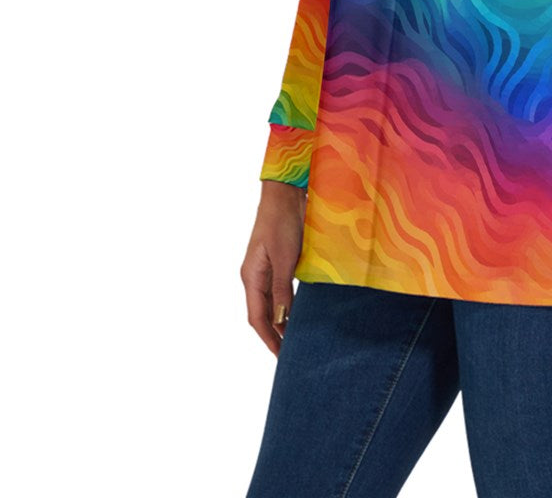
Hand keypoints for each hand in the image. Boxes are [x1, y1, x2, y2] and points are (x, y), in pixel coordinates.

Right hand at [241, 180, 307, 355]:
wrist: (285, 194)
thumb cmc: (282, 222)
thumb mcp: (284, 258)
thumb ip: (282, 289)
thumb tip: (282, 320)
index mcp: (251, 277)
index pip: (257, 318)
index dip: (269, 338)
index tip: (281, 357)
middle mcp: (255, 276)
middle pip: (262, 314)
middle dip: (275, 335)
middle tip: (290, 355)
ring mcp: (265, 269)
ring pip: (271, 303)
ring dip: (282, 321)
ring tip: (296, 339)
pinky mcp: (278, 261)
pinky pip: (280, 290)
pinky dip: (288, 304)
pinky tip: (300, 311)